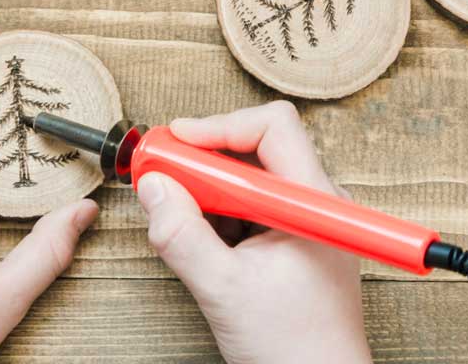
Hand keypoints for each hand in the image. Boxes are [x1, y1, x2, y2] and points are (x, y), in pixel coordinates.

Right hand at [136, 101, 370, 363]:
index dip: (220, 127)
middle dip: (203, 161)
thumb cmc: (293, 350)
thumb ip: (182, 235)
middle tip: (161, 174)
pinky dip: (217, 215)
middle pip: (255, 148)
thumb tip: (152, 187)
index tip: (176, 141)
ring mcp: (304, 222)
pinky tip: (201, 242)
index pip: (273, 128)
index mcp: (314, 203)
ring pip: (247, 179)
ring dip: (207, 191)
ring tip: (179, 217)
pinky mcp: (291, 240)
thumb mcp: (223, 291)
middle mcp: (316, 203)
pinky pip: (248, 207)